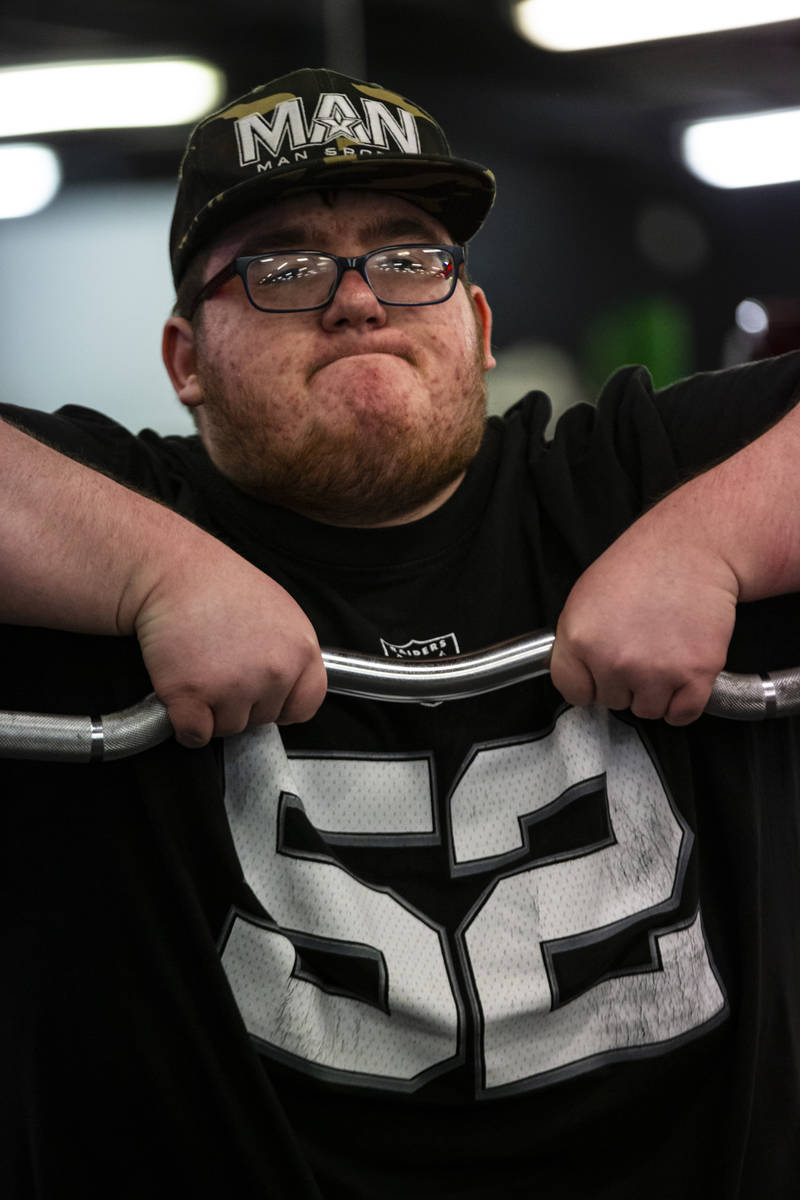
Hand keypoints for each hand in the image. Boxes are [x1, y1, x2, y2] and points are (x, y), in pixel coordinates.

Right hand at [125, 533, 325, 746]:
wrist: (171, 570)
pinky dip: (183, 723)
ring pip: (227, 729)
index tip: (263, 696)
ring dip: (210, 712)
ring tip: (200, 669)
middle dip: (240, 703)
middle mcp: (274, 672)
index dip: (281, 705)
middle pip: (262, 719)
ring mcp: (234, 686)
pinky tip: (180, 693)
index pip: (305, 705)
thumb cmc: (218, 584)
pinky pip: (194, 734)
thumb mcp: (279, 611)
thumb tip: (285, 684)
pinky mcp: (193, 695)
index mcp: (301, 651)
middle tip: (220, 667)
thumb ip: (288, 652)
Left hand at [550, 489, 739, 724]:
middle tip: (641, 646)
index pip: (574, 693)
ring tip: (663, 652)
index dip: (590, 683)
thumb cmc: (640, 566)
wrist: (693, 548)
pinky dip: (684, 703)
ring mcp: (656, 671)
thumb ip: (577, 643)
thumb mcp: (584, 598)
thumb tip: (580, 677)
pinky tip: (683, 674)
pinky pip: (682, 715)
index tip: (600, 673)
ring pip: (648, 710)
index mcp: (580, 640)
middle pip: (613, 702)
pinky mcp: (695, 674)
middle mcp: (614, 660)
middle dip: (626, 681)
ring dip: (657, 691)